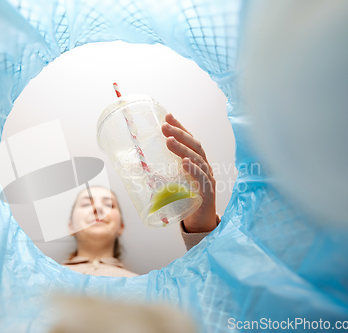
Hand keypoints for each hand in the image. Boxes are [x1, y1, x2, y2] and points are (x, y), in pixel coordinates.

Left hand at [161, 113, 217, 232]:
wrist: (200, 222)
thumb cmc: (186, 200)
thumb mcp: (172, 183)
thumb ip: (161, 173)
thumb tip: (138, 165)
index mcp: (197, 162)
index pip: (190, 140)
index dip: (180, 127)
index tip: (168, 116)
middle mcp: (204, 167)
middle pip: (194, 146)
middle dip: (179, 134)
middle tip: (164, 127)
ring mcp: (208, 180)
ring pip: (197, 160)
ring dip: (183, 149)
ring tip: (169, 141)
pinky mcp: (208, 194)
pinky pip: (203, 180)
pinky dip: (194, 170)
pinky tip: (186, 163)